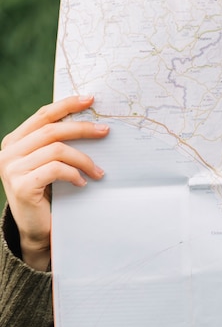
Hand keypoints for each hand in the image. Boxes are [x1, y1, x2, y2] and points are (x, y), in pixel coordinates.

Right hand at [0, 96, 108, 270]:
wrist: (35, 227)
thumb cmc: (47, 189)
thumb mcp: (48, 161)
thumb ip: (56, 141)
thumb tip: (92, 119)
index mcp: (14, 141)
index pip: (43, 115)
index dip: (67, 105)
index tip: (90, 99)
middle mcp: (8, 153)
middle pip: (52, 130)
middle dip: (82, 128)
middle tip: (105, 131)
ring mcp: (11, 169)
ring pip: (57, 150)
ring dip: (84, 159)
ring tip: (99, 170)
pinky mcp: (21, 186)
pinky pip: (56, 170)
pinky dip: (74, 174)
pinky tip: (83, 182)